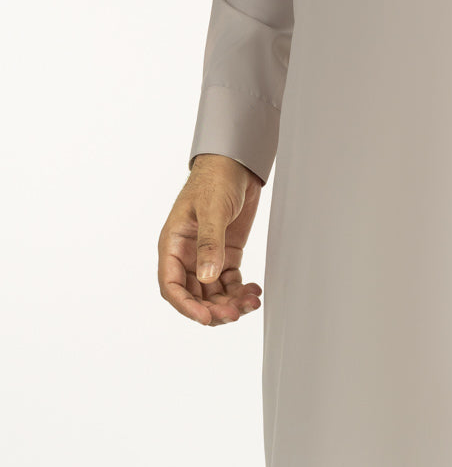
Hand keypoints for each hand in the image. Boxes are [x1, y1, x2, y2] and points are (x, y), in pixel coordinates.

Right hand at [157, 154, 263, 326]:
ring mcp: (207, 256)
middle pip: (194, 295)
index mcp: (173, 245)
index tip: (205, 316)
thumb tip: (207, 277)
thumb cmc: (215, 178)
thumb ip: (209, 243)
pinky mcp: (226, 254)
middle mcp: (188, 255)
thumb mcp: (211, 210)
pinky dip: (240, 290)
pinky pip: (229, 281)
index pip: (172, 285)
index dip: (186, 306)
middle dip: (213, 308)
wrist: (236, 162)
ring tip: (250, 302)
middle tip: (234, 313)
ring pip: (213, 292)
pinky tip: (253, 292)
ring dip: (230, 302)